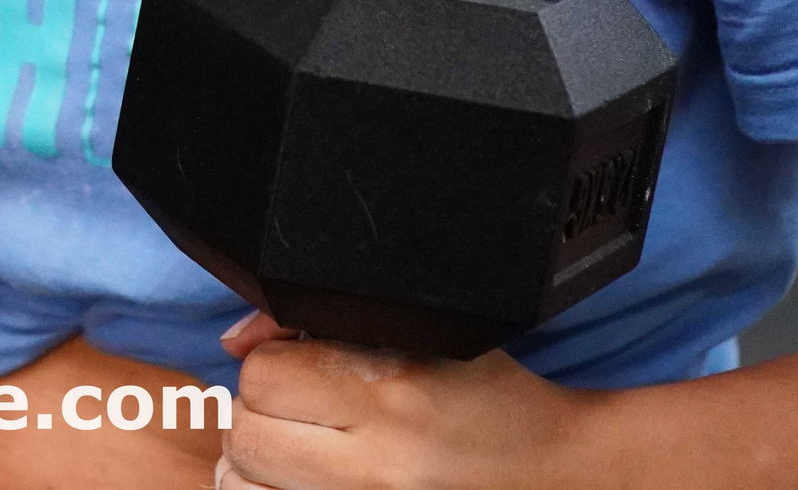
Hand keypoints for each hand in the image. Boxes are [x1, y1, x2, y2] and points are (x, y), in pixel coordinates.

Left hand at [216, 312, 603, 488]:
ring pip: (244, 488)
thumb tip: (237, 338)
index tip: (299, 365)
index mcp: (393, 395)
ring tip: (296, 451)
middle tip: (297, 409)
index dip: (271, 361)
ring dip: (257, 466)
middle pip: (247, 435)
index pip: (265, 377)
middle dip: (260, 413)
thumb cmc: (493, 400)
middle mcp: (378, 467)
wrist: (560, 475)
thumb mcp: (427, 336)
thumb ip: (329, 324)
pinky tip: (299, 483)